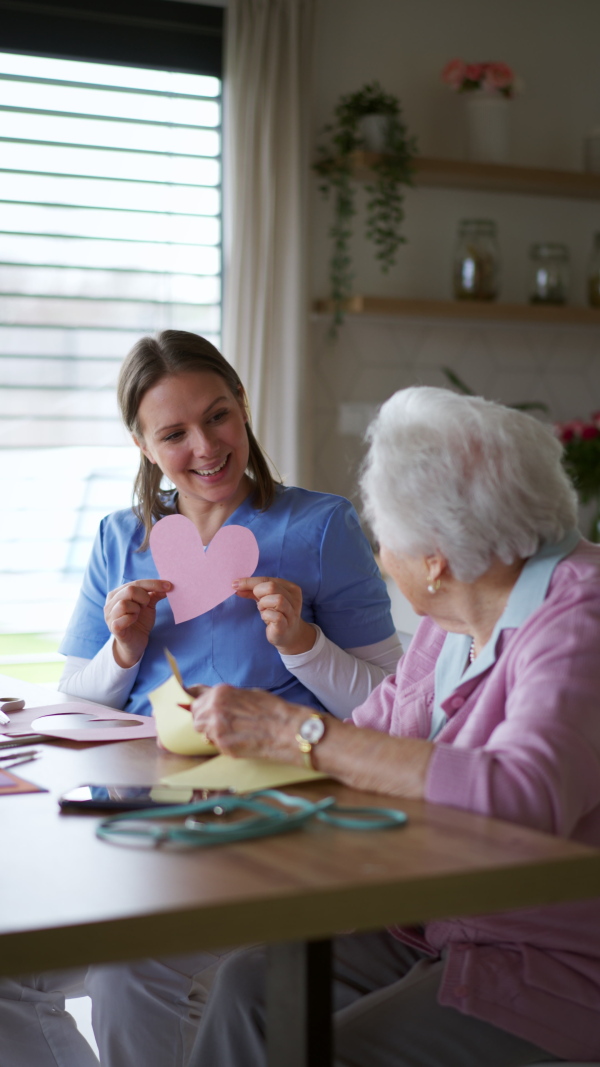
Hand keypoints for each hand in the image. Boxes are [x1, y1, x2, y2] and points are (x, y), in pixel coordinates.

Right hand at [104, 579, 170, 667]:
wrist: (135, 643)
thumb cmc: (139, 622)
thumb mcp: (148, 606)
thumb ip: (154, 595)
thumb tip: (166, 587)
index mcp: (118, 594)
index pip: (136, 583)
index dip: (153, 584)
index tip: (169, 586)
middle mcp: (110, 603)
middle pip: (130, 590)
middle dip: (144, 597)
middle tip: (146, 605)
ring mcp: (110, 616)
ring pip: (124, 604)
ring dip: (137, 608)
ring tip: (138, 614)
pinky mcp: (113, 628)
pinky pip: (123, 619)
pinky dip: (131, 618)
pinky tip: (134, 621)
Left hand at [190, 684, 305, 762]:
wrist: (286, 729)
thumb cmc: (272, 710)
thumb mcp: (247, 693)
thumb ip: (226, 697)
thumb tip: (211, 699)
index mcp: (220, 693)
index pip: (195, 698)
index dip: (195, 703)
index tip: (187, 705)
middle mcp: (213, 709)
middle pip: (196, 716)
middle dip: (204, 719)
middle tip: (220, 722)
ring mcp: (216, 729)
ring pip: (202, 731)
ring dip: (211, 732)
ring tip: (232, 731)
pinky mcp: (222, 746)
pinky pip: (214, 744)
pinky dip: (222, 743)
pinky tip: (239, 740)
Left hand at [233, 577, 316, 654]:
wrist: (289, 636)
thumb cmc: (276, 614)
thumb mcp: (265, 599)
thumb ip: (252, 591)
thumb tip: (235, 584)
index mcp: (290, 588)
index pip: (268, 579)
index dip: (250, 581)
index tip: (235, 584)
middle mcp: (294, 599)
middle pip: (272, 586)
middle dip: (258, 592)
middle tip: (257, 602)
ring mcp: (291, 613)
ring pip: (278, 599)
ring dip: (264, 604)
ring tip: (263, 610)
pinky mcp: (286, 626)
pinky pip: (276, 616)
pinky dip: (266, 615)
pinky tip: (266, 618)